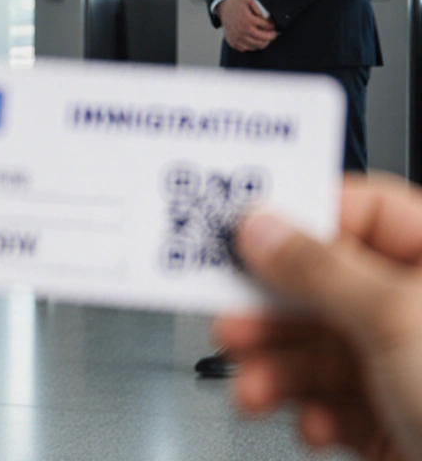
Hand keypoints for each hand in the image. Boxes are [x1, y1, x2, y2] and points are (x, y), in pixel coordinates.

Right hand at [213, 174, 421, 460]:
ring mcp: (412, 367)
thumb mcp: (397, 317)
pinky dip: (308, 410)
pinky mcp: (397, 419)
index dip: (301, 218)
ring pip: (321, 347)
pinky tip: (308, 419)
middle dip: (273, 307)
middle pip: (327, 284)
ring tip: (252, 383)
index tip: (243, 231)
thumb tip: (264, 228)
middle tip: (228, 314)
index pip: (364, 212)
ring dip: (277, 367)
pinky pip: (332, 401)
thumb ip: (321, 268)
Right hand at [217, 0, 276, 51]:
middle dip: (271, 37)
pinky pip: (246, 48)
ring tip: (266, 39)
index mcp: (247, 19)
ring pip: (255, 45)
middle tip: (273, 34)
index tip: (272, 26)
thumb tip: (266, 16)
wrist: (223, 9)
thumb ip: (259, 7)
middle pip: (262, 38)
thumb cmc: (238, 5)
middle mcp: (242, 30)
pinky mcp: (233, 42)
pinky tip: (254, 41)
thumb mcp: (249, 1)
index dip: (271, 26)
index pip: (266, 26)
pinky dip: (252, 46)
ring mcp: (237, 37)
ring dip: (263, 43)